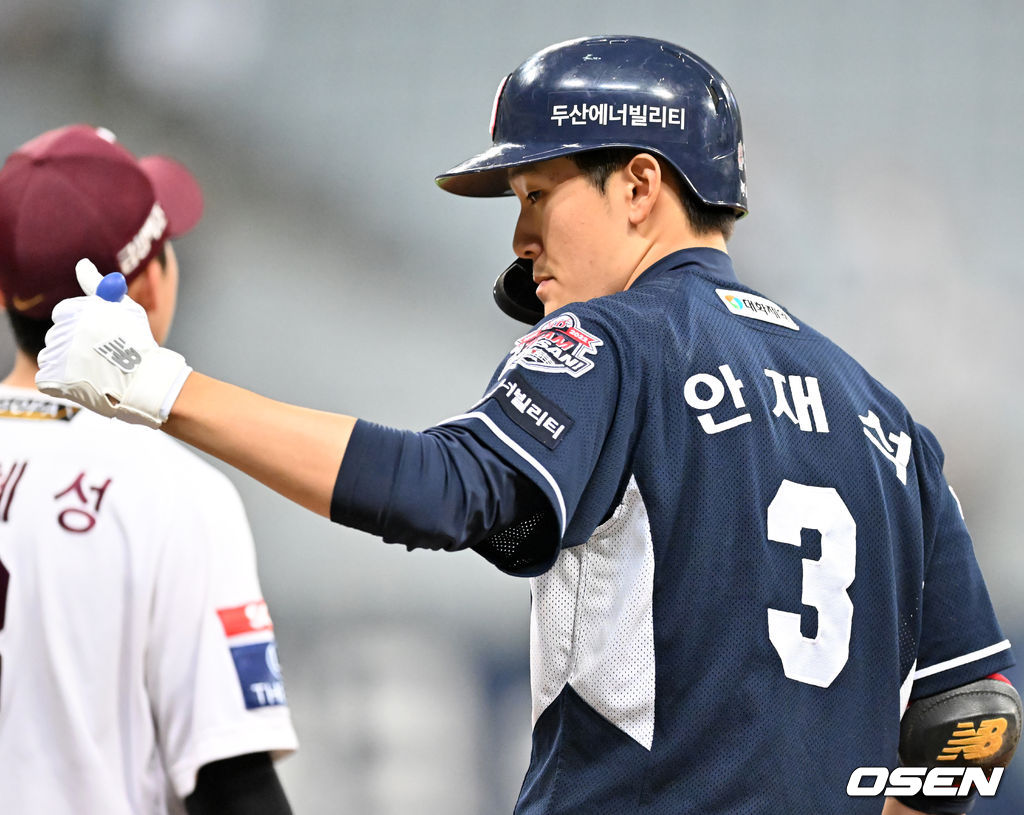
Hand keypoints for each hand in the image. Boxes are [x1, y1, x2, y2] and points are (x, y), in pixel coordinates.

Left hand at [35, 259, 191, 428]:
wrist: (144, 382)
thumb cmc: (138, 343)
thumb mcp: (123, 308)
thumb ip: (96, 285)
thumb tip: (82, 264)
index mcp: (79, 311)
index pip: (65, 312)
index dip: (83, 324)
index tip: (98, 336)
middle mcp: (65, 331)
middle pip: (58, 332)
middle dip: (75, 342)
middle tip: (100, 355)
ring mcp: (57, 355)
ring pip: (52, 353)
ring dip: (68, 361)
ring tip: (95, 369)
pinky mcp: (53, 378)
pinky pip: (47, 376)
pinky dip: (62, 381)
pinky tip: (84, 381)